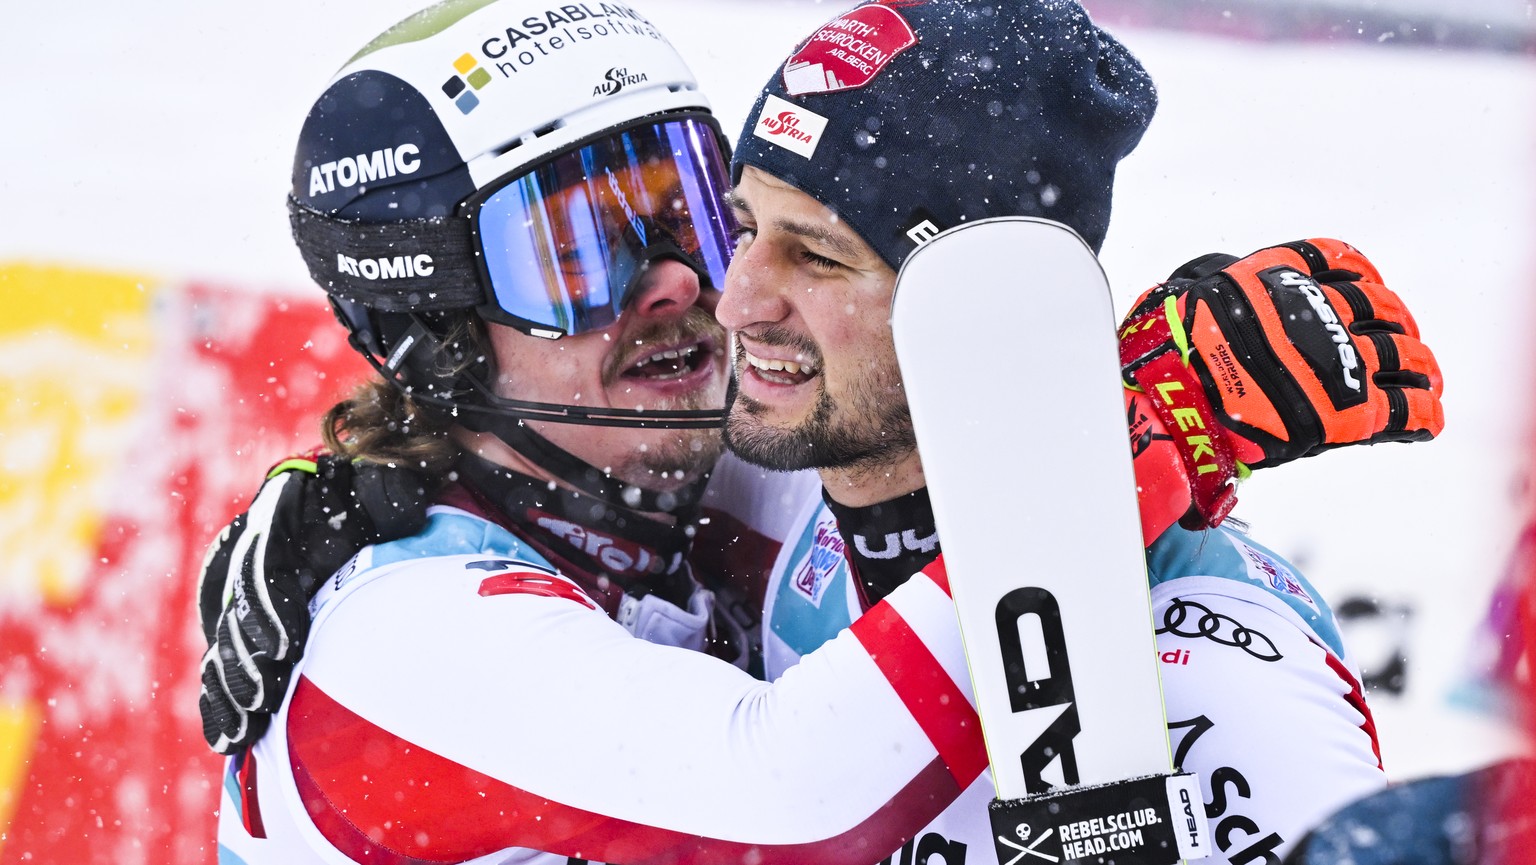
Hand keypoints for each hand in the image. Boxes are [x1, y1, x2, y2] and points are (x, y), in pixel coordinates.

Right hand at [197, 450, 429, 753]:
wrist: (350, 497)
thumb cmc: (373, 491)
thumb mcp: (387, 482)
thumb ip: (389, 492)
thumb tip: (402, 509)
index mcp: (276, 513)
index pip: (261, 562)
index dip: (268, 606)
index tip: (285, 646)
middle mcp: (246, 550)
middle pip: (234, 609)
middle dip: (244, 659)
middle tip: (260, 700)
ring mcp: (238, 587)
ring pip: (222, 639)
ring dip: (227, 687)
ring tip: (240, 732)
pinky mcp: (239, 620)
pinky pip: (222, 659)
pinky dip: (221, 699)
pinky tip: (227, 737)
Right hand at [1120, 238, 1443, 527]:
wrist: (1171, 406)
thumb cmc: (1164, 354)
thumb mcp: (1185, 290)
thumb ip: (1212, 276)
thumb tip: (1216, 272)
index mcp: (1280, 278)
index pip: (1336, 259)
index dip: (1356, 273)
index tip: (1364, 284)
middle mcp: (1318, 311)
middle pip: (1379, 306)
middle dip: (1392, 320)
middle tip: (1397, 336)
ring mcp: (1338, 360)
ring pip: (1404, 353)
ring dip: (1419, 363)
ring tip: (1424, 375)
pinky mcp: (1349, 409)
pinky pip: (1408, 408)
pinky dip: (1423, 411)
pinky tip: (1425, 419)